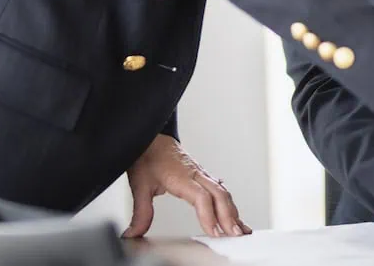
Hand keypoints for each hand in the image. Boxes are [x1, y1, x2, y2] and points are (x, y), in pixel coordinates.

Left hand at [122, 134, 250, 238]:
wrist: (152, 137)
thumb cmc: (147, 156)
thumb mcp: (139, 185)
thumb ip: (140, 212)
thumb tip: (134, 233)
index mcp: (181, 176)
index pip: (201, 197)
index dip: (209, 215)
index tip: (214, 232)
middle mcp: (195, 174)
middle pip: (219, 195)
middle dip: (229, 216)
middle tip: (234, 235)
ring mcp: (201, 173)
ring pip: (222, 192)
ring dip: (232, 211)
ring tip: (240, 229)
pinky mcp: (202, 175)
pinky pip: (220, 189)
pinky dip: (229, 204)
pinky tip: (234, 213)